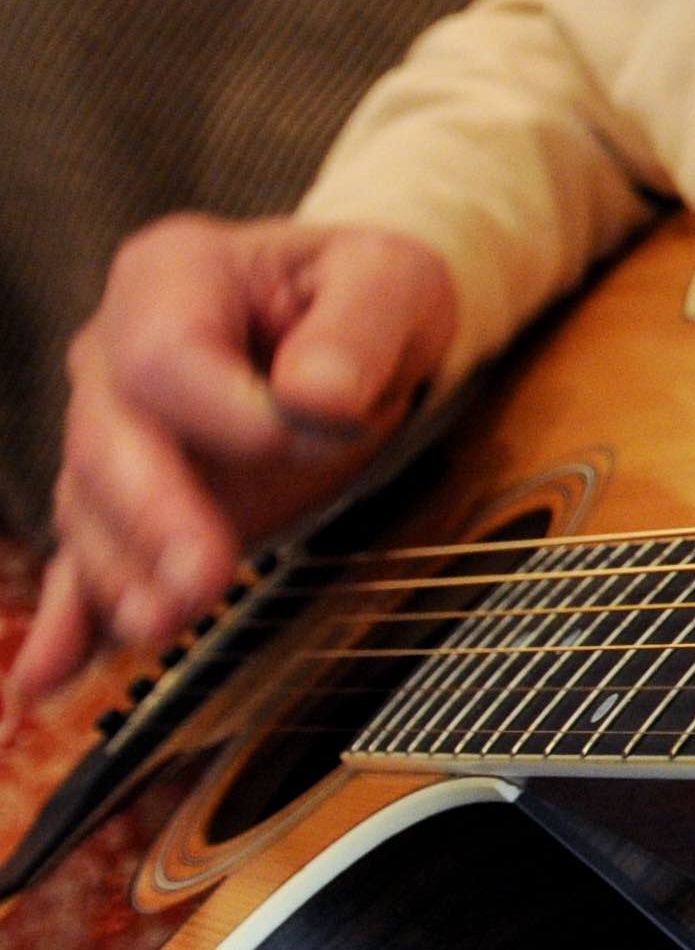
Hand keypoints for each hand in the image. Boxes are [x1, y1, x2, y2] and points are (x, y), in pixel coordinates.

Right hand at [9, 216, 457, 703]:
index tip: (315, 432)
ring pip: (93, 507)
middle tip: (203, 577)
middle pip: (109, 438)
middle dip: (153, 515)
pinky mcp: (129, 502)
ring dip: (123, 574)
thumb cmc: (365, 291)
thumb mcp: (390, 279)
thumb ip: (359, 327)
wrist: (353, 322)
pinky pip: (86, 559)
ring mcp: (110, 427)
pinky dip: (74, 618)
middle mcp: (114, 350)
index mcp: (173, 274)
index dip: (227, 407)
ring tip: (166, 625)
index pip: (167, 352)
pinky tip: (49, 675)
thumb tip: (320, 396)